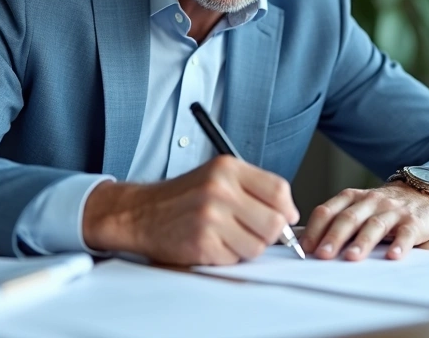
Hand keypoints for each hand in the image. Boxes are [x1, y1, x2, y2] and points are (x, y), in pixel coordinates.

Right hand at [81, 155, 298, 265]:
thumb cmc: (181, 197)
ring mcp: (210, 217)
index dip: (286, 209)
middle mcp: (219, 189)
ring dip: (246, 247)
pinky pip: (234, 259)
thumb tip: (289, 214)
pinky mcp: (202, 243)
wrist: (140, 212)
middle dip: (268, 233)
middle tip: (251, 230)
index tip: (283, 217)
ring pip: (257, 246)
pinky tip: (210, 243)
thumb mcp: (217, 177)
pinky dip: (226, 257)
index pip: (278, 190)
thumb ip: (253, 189)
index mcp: (227, 168)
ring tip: (226, 236)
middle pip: (274, 222)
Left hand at [300, 182, 428, 260]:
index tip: (306, 247)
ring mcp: (392, 210)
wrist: (419, 194)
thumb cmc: (380, 208)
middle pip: (349, 218)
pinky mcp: (413, 222)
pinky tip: (392, 256)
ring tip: (352, 257)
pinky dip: (399, 244)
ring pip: (375, 225)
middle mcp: (370, 201)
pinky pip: (405, 233)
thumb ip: (336, 221)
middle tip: (323, 254)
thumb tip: (307, 245)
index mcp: (352, 198)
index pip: (328, 210)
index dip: (315, 229)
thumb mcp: (357, 208)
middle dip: (334, 236)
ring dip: (362, 242)